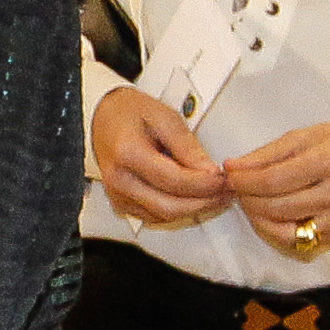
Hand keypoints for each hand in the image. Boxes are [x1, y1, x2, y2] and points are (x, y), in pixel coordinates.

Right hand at [90, 86, 231, 228]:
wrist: (103, 117)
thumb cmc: (131, 113)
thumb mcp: (165, 118)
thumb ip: (188, 147)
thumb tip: (210, 173)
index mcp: (128, 154)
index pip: (175, 182)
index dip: (205, 185)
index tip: (224, 178)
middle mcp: (119, 180)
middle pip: (170, 207)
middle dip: (204, 203)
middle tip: (226, 192)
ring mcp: (118, 195)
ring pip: (165, 216)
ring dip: (194, 208)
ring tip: (215, 193)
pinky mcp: (121, 204)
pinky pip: (156, 216)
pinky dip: (178, 209)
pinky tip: (194, 197)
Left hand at [223, 117, 329, 259]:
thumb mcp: (307, 134)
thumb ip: (268, 153)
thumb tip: (233, 167)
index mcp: (327, 161)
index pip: (271, 181)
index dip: (242, 182)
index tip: (229, 175)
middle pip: (276, 208)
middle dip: (247, 199)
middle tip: (238, 189)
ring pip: (286, 233)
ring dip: (260, 221)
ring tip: (253, 204)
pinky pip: (303, 244)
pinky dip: (281, 233)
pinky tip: (274, 218)